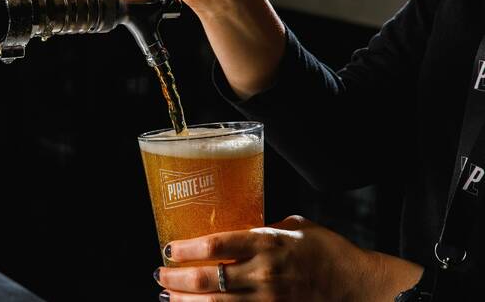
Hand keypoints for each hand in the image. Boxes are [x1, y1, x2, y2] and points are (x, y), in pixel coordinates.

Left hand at [153, 216, 422, 300]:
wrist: (360, 285)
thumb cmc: (330, 253)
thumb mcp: (298, 228)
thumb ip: (265, 228)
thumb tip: (239, 230)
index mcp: (268, 243)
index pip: (216, 244)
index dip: (186, 249)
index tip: (168, 249)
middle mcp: (264, 273)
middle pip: (208, 278)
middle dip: (177, 278)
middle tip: (161, 275)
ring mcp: (269, 301)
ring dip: (186, 301)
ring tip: (169, 295)